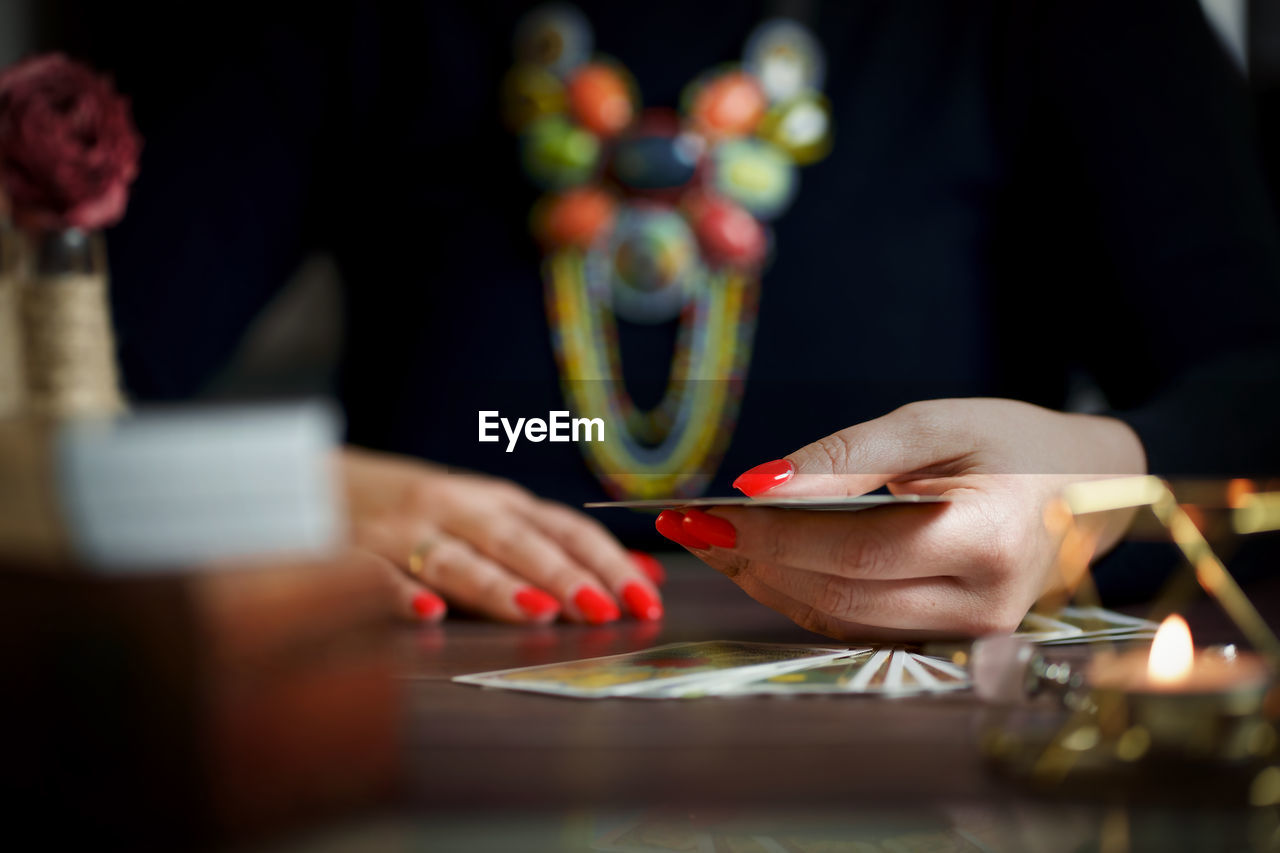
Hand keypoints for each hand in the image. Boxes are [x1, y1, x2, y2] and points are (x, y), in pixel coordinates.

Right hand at [341, 447, 663, 624]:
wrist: (322, 487)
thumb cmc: (430, 517)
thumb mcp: (498, 522)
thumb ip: (564, 550)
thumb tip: (647, 575)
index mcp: (498, 504)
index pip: (563, 529)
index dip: (605, 562)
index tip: (643, 600)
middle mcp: (457, 510)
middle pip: (516, 541)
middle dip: (562, 575)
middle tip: (600, 609)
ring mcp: (404, 531)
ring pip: (455, 558)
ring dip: (496, 586)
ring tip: (534, 613)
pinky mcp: (355, 555)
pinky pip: (377, 576)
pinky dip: (400, 594)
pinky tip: (427, 614)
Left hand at [656, 399, 1145, 639]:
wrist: (1093, 488)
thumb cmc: (1019, 441)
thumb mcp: (936, 423)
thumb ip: (847, 455)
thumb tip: (757, 485)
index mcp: (989, 538)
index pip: (855, 551)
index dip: (772, 537)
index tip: (704, 515)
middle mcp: (985, 604)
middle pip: (839, 594)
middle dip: (752, 562)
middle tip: (689, 528)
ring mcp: (972, 634)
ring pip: (841, 620)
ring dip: (767, 583)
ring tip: (712, 544)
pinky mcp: (953, 640)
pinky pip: (860, 625)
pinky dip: (802, 594)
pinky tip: (761, 563)